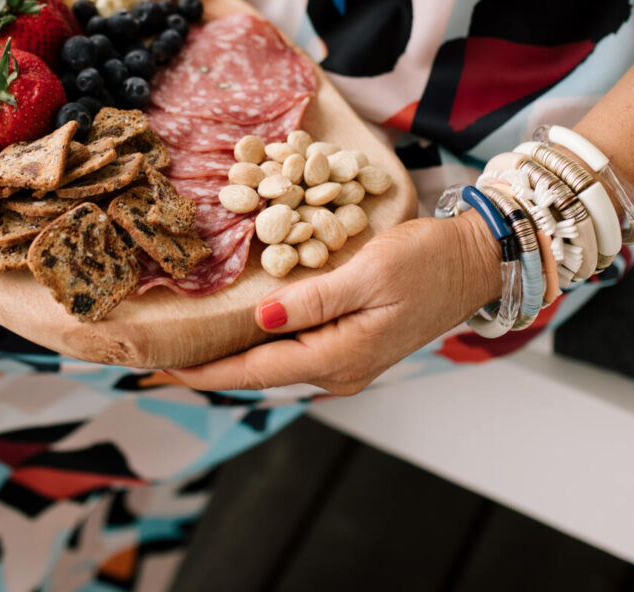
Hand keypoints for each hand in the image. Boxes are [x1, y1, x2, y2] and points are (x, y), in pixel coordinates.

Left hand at [169, 214, 503, 395]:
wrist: (477, 261)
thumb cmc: (429, 262)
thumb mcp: (370, 272)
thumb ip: (314, 299)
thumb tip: (260, 318)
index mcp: (339, 357)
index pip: (254, 372)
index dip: (203, 371)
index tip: (157, 368)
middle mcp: (339, 369)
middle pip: (257, 372)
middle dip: (207, 364)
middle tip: (156, 351)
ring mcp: (347, 360)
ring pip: (274, 361)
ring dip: (231, 352)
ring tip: (185, 339)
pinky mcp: (353, 342)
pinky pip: (294, 347)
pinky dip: (260, 340)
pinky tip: (236, 325)